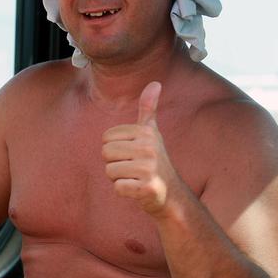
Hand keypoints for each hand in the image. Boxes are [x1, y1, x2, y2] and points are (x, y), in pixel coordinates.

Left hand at [102, 82, 174, 215]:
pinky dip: (124, 192)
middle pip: (105, 153)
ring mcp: (149, 168)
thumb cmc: (155, 162)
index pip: (106, 138)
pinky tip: (138, 190)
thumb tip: (155, 82)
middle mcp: (149, 147)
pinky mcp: (147, 188)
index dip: (114, 149)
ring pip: (109, 171)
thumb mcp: (152, 133)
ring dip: (119, 178)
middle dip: (115, 164)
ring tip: (136, 178)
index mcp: (146, 132)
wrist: (171, 194)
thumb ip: (148, 109)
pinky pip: (117, 188)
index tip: (132, 154)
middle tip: (133, 169)